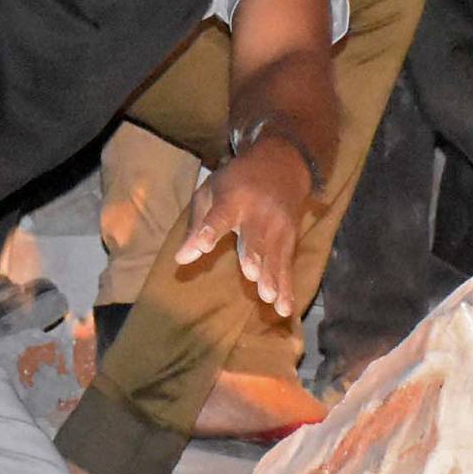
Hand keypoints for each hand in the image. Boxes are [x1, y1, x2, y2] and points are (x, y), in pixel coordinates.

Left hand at [174, 135, 312, 316]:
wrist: (283, 164)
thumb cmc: (237, 181)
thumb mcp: (211, 191)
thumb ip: (197, 225)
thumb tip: (181, 260)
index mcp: (232, 199)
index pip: (220, 215)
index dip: (211, 230)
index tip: (203, 245)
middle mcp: (258, 214)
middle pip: (255, 237)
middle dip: (254, 255)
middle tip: (251, 274)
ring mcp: (277, 227)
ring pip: (274, 255)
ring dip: (272, 277)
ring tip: (268, 297)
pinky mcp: (290, 239)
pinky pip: (287, 266)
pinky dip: (287, 288)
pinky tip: (284, 309)